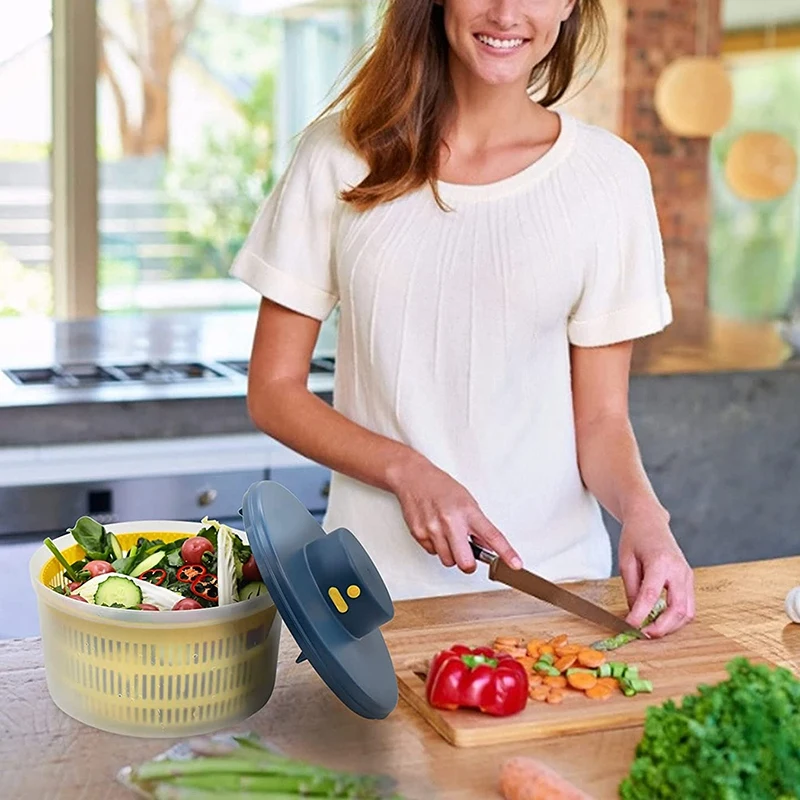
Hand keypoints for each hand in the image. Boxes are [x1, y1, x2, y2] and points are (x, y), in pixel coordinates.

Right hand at [386, 453, 522, 572]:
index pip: (492, 536)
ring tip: (447, 535)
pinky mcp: (419, 534)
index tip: (516, 564)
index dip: (506, 553)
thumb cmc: (441, 487)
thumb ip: (478, 525)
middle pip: (465, 562)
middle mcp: (451, 521)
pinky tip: (435, 531)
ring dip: (451, 554)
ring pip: (448, 561)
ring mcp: (433, 529)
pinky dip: (436, 547)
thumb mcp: (467, 501)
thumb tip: (489, 547)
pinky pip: (432, 553)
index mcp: (468, 511)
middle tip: (467, 555)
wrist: (413, 478)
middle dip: (468, 563)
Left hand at [618, 507, 694, 637]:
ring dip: (671, 626)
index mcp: (660, 561)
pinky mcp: (689, 579)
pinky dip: (676, 618)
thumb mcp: (625, 561)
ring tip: (651, 630)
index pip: (652, 595)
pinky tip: (660, 620)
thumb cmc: (635, 537)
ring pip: (688, 612)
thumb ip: (631, 588)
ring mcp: (687, 575)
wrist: (650, 520)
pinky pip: (688, 605)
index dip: (641, 615)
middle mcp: (679, 569)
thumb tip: (635, 614)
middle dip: (662, 627)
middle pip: (678, 609)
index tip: (630, 627)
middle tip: (644, 635)